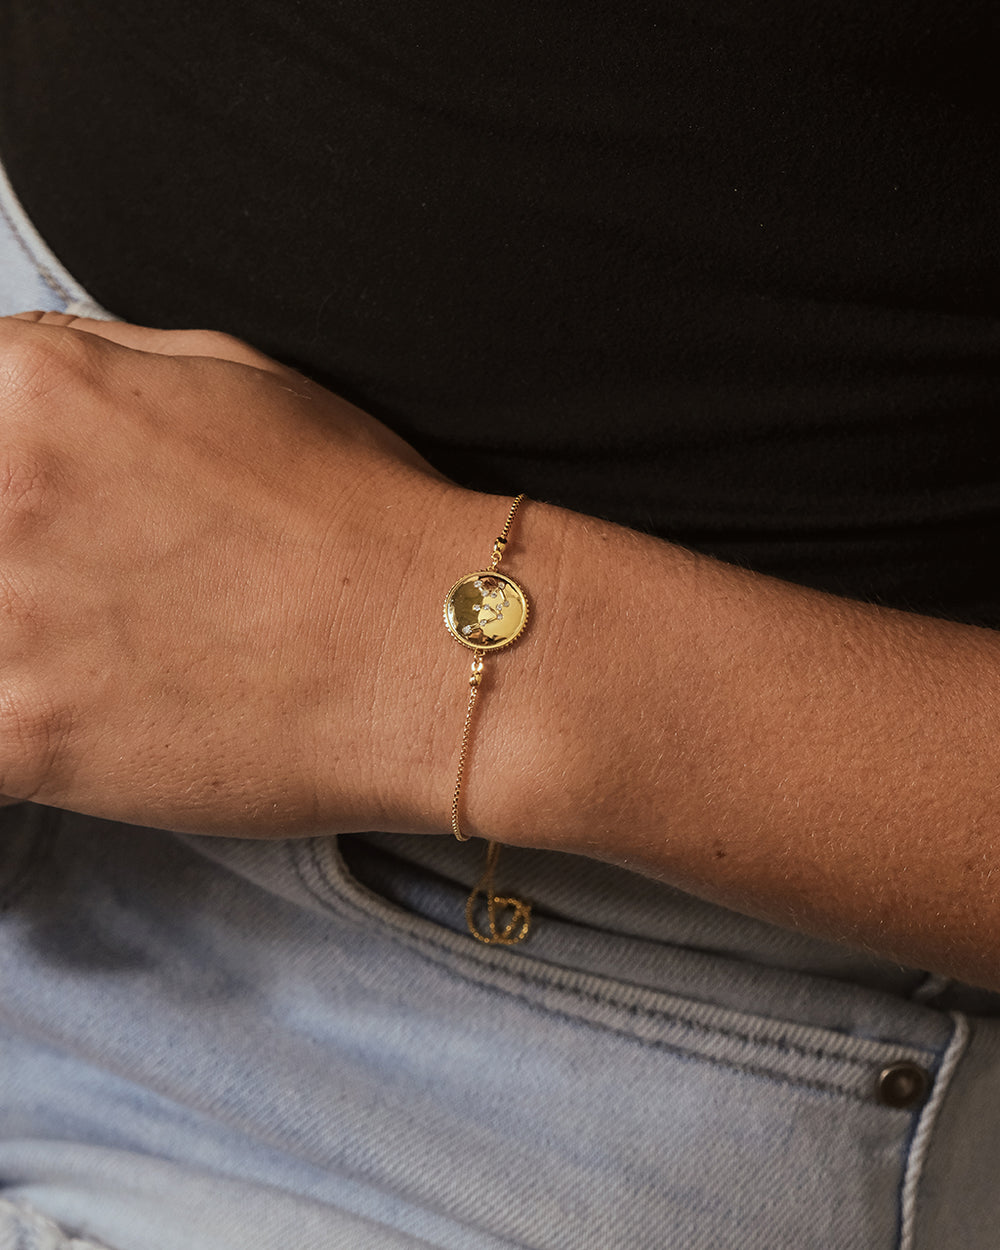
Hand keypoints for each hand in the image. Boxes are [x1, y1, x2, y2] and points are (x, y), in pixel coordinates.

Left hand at [0, 312, 467, 834]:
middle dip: (7, 549)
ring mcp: (3, 620)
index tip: (27, 516)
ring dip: (10, 633)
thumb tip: (5, 371)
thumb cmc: (353, 507)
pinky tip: (60, 714)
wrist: (429, 650)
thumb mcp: (229, 375)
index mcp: (35, 390)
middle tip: (80, 585)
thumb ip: (85, 364)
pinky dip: (9, 719)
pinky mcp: (19, 737)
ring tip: (83, 644)